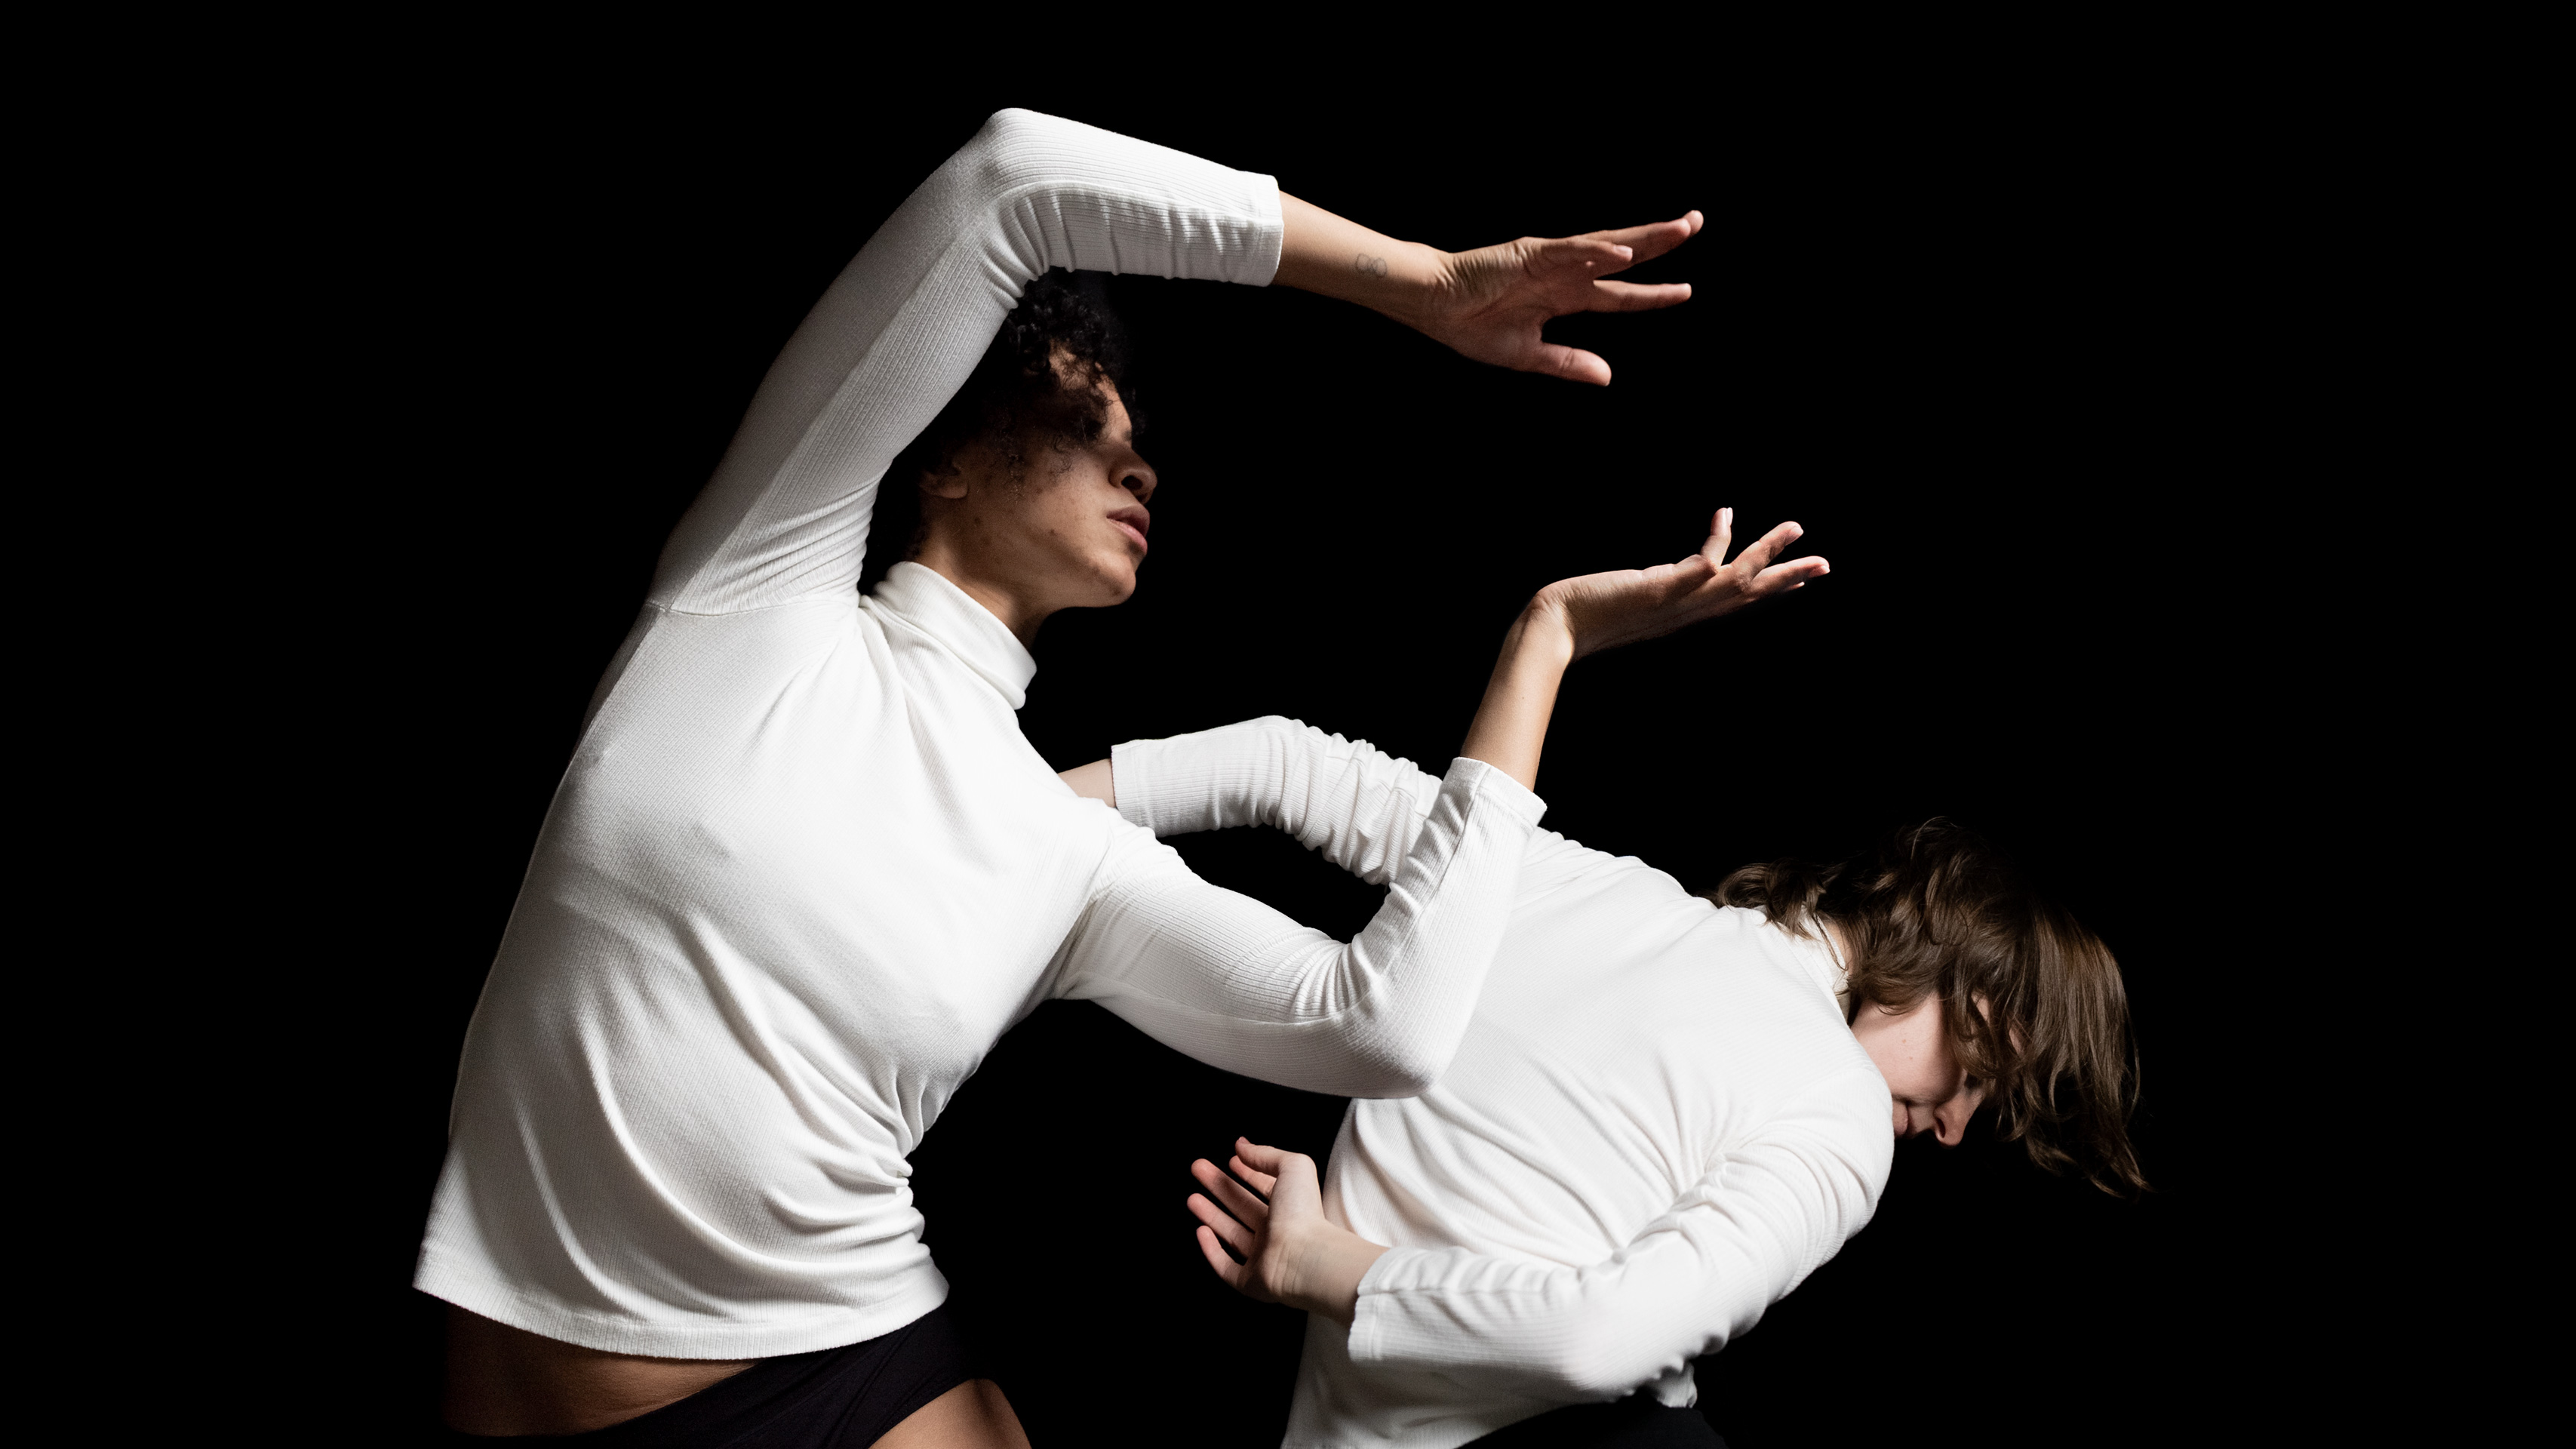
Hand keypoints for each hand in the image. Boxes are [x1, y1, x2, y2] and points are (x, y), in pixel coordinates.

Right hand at [1188, 1138, 1388, 1326]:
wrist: (1305, 1260)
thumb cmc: (1303, 1213)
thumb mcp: (1292, 1167)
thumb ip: (1266, 1154)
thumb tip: (1242, 1145)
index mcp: (1289, 1207)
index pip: (1263, 1187)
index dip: (1246, 1173)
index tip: (1230, 1159)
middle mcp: (1276, 1231)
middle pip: (1242, 1206)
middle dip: (1219, 1187)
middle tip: (1198, 1169)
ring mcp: (1262, 1258)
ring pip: (1232, 1233)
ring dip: (1211, 1215)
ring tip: (1191, 1198)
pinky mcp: (1250, 1281)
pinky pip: (1226, 1266)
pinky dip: (1211, 1250)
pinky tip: (1200, 1231)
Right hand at [1410, 213, 1701, 385]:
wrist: (1434, 306)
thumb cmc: (1471, 327)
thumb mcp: (1529, 355)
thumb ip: (1568, 363)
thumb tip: (1608, 377)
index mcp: (1564, 298)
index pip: (1619, 296)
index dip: (1652, 294)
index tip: (1685, 290)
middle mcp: (1565, 274)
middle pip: (1624, 257)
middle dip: (1661, 241)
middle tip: (1695, 222)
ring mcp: (1551, 260)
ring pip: (1608, 244)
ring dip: (1644, 237)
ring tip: (1681, 229)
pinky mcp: (1532, 253)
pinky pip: (1572, 250)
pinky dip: (1597, 251)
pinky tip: (1624, 254)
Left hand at [1531, 508, 1827, 660]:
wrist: (1554, 630)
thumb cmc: (1581, 616)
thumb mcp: (1631, 598)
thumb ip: (1657, 586)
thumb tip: (1670, 575)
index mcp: (1682, 613)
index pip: (1734, 601)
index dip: (1769, 588)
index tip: (1800, 580)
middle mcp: (1685, 611)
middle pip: (1747, 594)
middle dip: (1787, 578)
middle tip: (1825, 564)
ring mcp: (1675, 602)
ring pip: (1735, 580)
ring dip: (1767, 554)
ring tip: (1795, 528)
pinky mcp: (1659, 589)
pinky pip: (1700, 563)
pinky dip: (1717, 541)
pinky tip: (1725, 514)